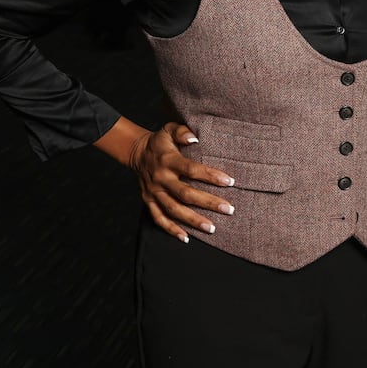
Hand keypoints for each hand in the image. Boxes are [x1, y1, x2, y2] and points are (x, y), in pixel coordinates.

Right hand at [130, 121, 235, 242]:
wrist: (136, 152)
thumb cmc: (160, 141)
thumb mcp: (169, 129)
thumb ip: (182, 131)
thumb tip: (194, 138)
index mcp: (168, 160)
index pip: (191, 169)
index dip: (210, 175)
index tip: (230, 182)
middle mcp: (160, 178)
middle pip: (185, 194)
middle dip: (208, 203)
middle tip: (228, 209)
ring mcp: (153, 192)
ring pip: (173, 210)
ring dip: (193, 220)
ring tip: (212, 228)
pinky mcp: (148, 202)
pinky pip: (159, 219)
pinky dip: (171, 230)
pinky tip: (186, 238)